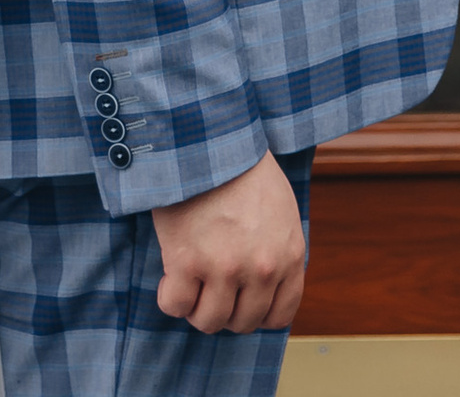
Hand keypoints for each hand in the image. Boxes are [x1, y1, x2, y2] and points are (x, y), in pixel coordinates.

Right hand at [152, 150, 306, 334]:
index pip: (278, 316)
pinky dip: (170, 297)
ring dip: (196, 307)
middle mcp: (261, 270)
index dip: (256, 312)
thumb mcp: (280, 211)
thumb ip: (278, 251)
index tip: (240, 299)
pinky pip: (175, 306)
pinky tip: (171, 277)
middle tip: (211, 287)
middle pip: (242, 323)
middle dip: (225, 309)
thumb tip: (264, 287)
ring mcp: (224, 269)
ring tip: (190, 283)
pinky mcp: (187, 262)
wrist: (209, 136)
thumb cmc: (243, 168)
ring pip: (209, 321)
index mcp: (288, 256)